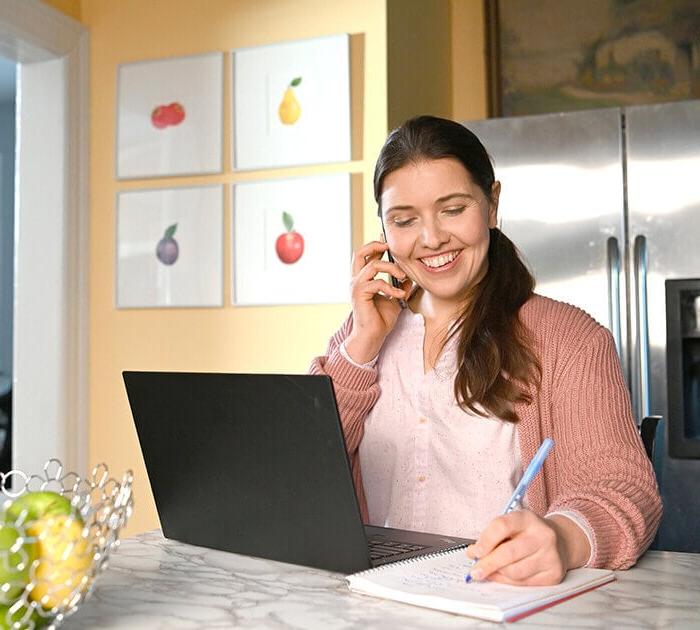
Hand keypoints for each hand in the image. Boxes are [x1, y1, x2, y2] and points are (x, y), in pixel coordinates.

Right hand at [345, 240, 410, 363]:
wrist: (372, 336)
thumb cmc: (380, 319)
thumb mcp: (394, 298)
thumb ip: (400, 286)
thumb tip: (410, 277)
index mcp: (363, 279)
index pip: (366, 255)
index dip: (376, 245)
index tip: (388, 240)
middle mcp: (356, 280)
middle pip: (360, 253)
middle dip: (375, 246)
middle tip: (389, 247)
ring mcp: (356, 286)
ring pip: (372, 265)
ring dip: (391, 268)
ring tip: (403, 276)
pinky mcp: (359, 294)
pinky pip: (377, 283)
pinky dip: (391, 287)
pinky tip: (400, 295)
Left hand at [465, 511, 589, 585]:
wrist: (561, 541)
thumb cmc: (528, 533)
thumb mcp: (512, 524)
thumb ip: (493, 536)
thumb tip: (473, 554)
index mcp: (527, 518)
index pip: (501, 526)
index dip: (484, 541)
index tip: (473, 552)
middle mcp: (542, 535)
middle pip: (508, 553)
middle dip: (487, 564)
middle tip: (475, 571)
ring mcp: (550, 556)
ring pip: (515, 571)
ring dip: (498, 574)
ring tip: (490, 571)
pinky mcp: (554, 574)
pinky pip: (524, 583)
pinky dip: (509, 581)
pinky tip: (504, 576)